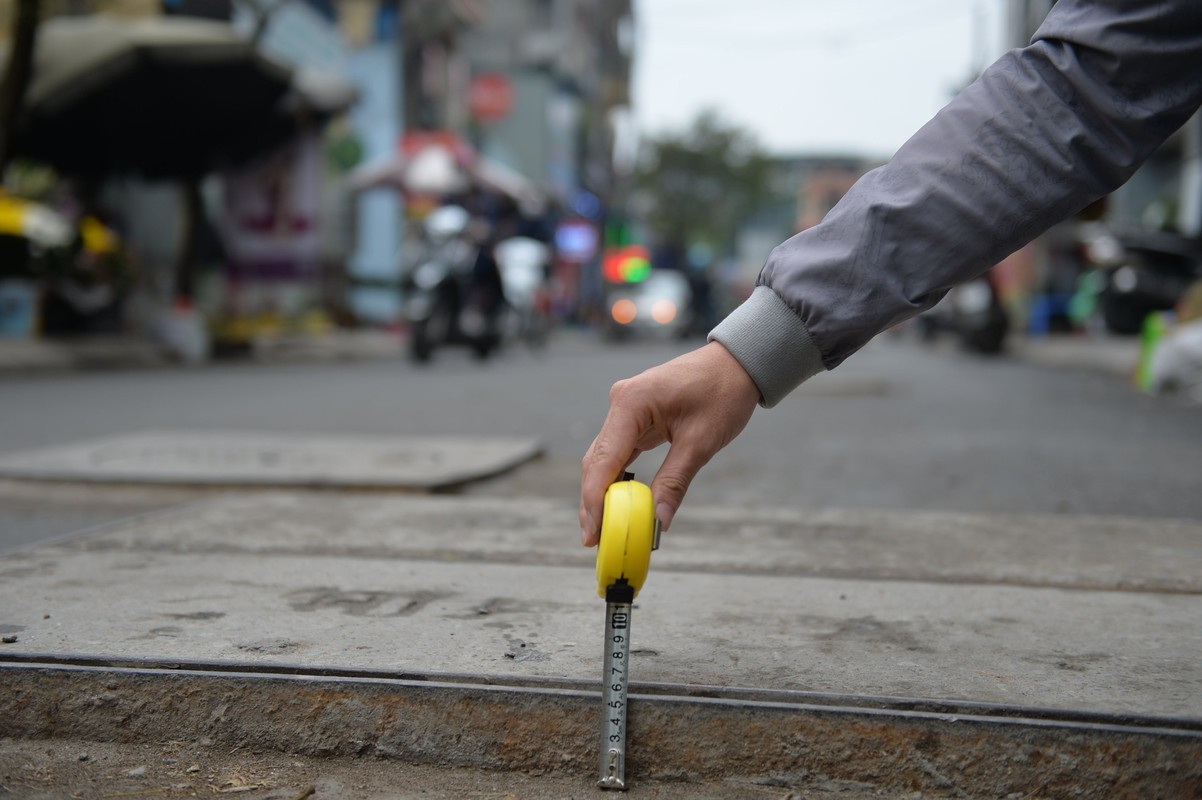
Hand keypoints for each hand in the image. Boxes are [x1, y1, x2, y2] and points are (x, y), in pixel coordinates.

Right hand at [579, 341, 759, 546]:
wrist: (736, 363)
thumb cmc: (722, 394)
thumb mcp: (701, 443)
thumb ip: (674, 482)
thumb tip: (657, 522)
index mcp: (631, 403)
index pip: (603, 461)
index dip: (595, 501)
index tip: (593, 533)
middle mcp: (621, 403)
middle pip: (596, 461)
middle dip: (593, 502)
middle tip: (593, 540)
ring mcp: (626, 408)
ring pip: (604, 458)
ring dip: (602, 492)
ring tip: (602, 528)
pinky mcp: (635, 415)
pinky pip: (619, 451)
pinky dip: (617, 478)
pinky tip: (617, 503)